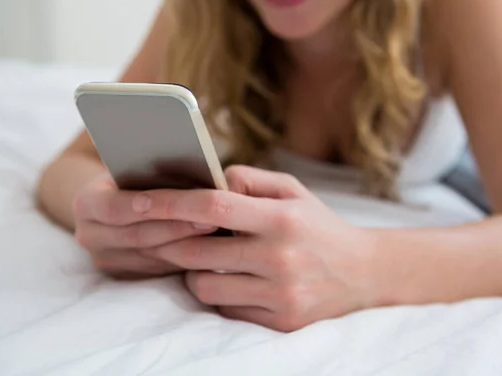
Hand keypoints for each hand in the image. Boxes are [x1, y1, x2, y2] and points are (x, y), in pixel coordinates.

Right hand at [72, 173, 218, 277]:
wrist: (115, 200)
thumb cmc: (132, 176)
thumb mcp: (134, 168)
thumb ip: (151, 172)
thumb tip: (193, 175)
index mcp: (85, 204)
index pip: (115, 208)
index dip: (148, 205)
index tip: (182, 201)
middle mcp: (89, 236)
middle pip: (137, 236)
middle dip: (177, 226)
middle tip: (212, 217)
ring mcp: (105, 260)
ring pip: (150, 257)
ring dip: (185, 245)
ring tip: (216, 231)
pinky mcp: (123, 276)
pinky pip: (157, 270)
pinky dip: (183, 259)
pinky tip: (208, 248)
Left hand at [139, 166, 376, 330]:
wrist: (363, 273)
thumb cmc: (318, 226)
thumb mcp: (292, 191)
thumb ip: (249, 180)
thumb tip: (207, 179)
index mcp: (281, 218)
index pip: (213, 208)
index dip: (170, 204)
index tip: (138, 201)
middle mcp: (280, 257)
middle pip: (198, 253)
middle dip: (168, 244)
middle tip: (159, 236)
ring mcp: (280, 294)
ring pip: (205, 289)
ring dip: (194, 274)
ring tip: (209, 261)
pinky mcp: (280, 322)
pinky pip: (226, 311)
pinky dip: (220, 296)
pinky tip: (233, 281)